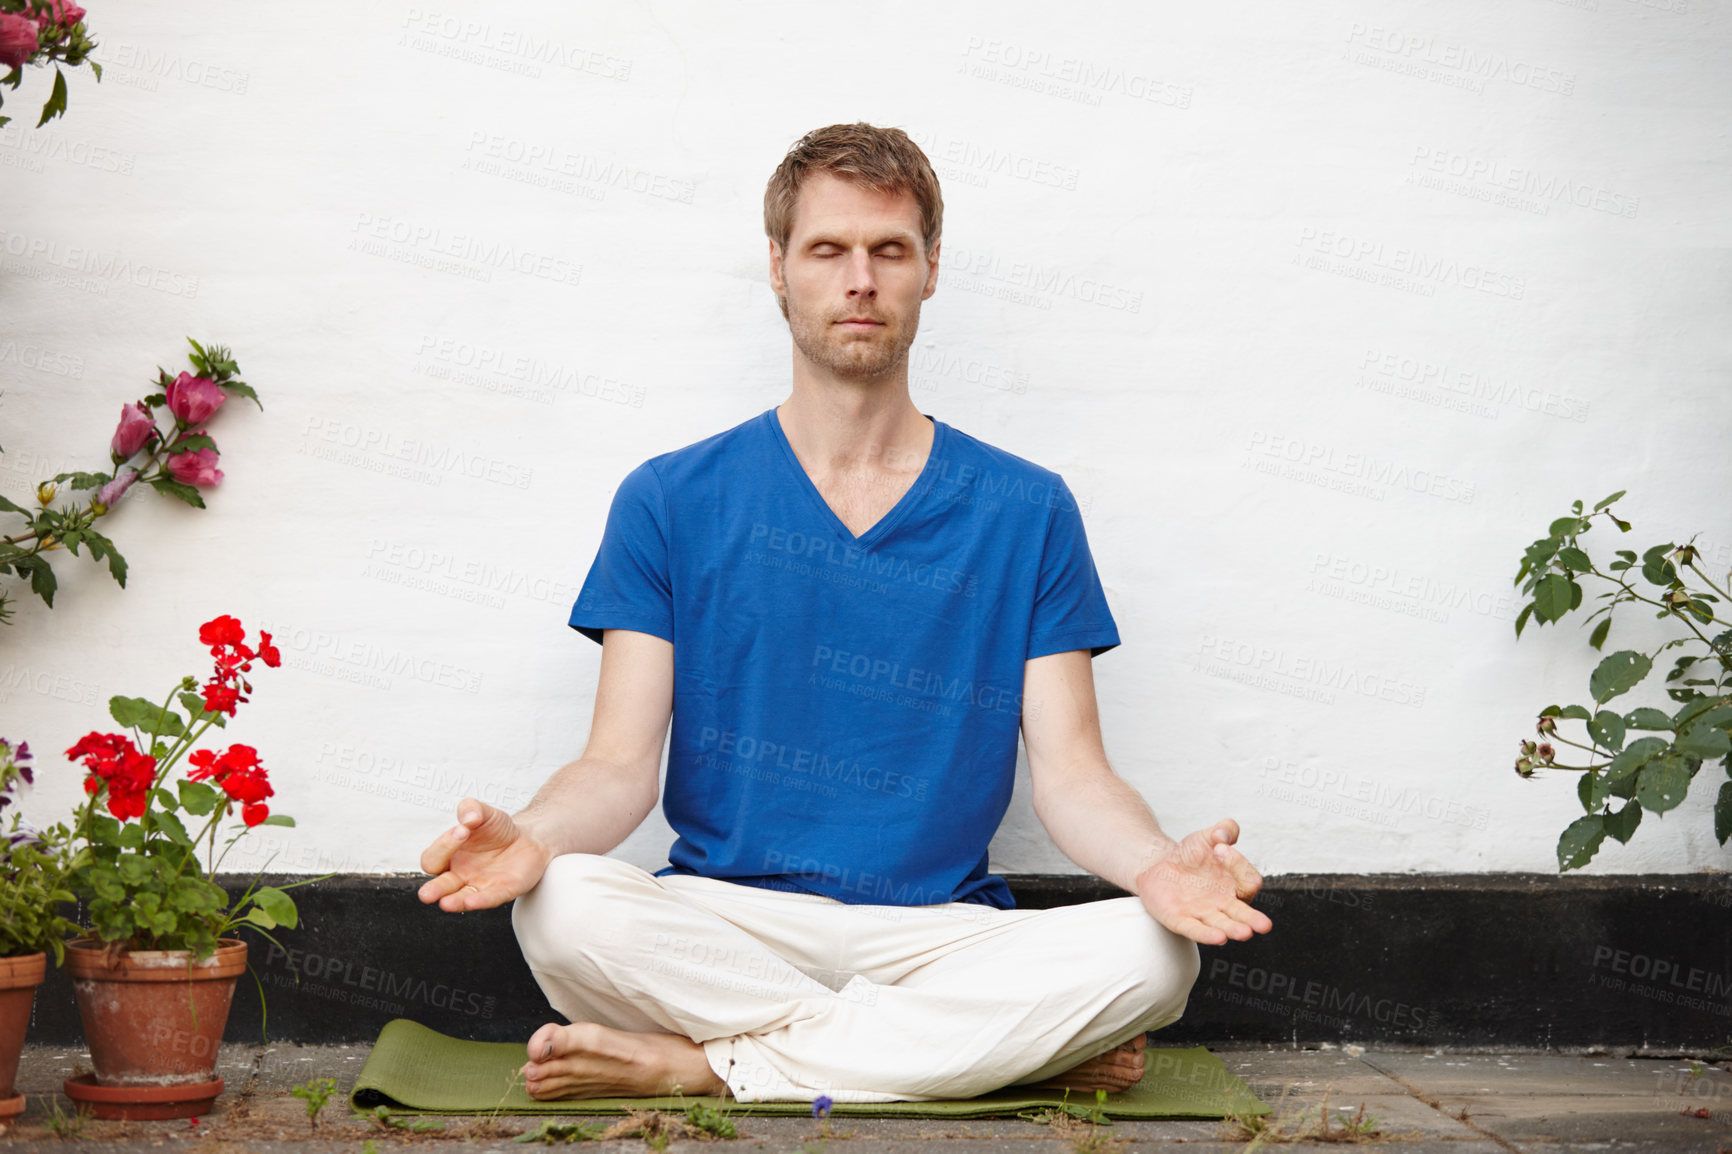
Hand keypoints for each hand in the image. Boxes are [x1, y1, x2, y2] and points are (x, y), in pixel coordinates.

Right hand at [417, 798, 553, 911]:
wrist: (527, 838)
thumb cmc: (498, 830)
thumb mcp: (484, 813)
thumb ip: (471, 808)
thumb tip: (468, 817)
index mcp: (450, 856)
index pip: (434, 858)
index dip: (444, 846)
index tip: (462, 830)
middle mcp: (460, 874)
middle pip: (440, 886)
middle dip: (433, 890)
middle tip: (427, 893)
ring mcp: (479, 884)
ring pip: (462, 898)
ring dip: (454, 902)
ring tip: (446, 903)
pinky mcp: (501, 890)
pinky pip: (489, 898)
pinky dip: (481, 901)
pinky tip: (472, 901)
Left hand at [1134, 818, 1272, 944]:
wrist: (1158, 864)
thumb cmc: (1190, 855)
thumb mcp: (1207, 837)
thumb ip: (1224, 830)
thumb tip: (1224, 835)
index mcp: (1235, 884)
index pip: (1249, 880)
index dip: (1238, 863)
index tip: (1219, 847)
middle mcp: (1224, 903)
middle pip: (1243, 914)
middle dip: (1253, 920)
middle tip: (1264, 925)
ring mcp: (1203, 913)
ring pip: (1222, 925)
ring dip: (1233, 929)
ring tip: (1244, 933)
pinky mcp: (1181, 920)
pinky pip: (1195, 930)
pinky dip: (1206, 935)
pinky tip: (1218, 938)